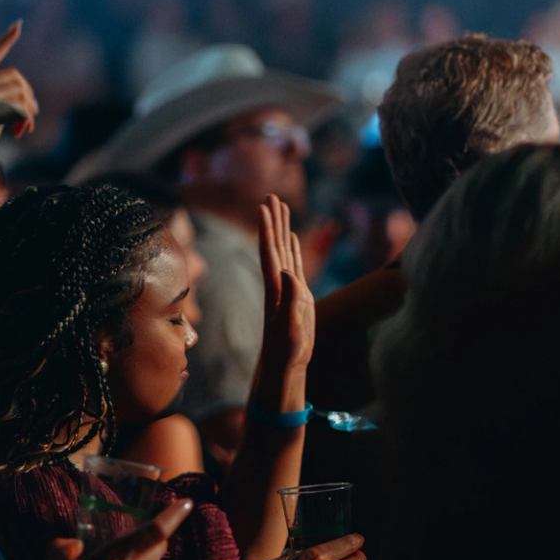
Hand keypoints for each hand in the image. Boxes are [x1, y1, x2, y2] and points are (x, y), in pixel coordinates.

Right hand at [0, 20, 38, 140]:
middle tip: (32, 113)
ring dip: (29, 109)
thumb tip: (29, 99)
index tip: (19, 25)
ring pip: (20, 90)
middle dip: (27, 93)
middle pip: (14, 76)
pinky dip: (26, 119)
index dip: (5, 41)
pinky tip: (21, 132)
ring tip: (25, 126)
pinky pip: (21, 106)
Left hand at [258, 195, 314, 375]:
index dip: (266, 230)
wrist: (284, 365)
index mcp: (276, 289)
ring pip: (284, 249)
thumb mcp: (289, 328)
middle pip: (275, 245)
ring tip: (280, 205)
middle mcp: (279, 284)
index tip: (262, 207)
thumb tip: (288, 273)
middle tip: (271, 195)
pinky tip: (291, 235)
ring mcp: (287, 287)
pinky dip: (292, 246)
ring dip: (281, 227)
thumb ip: (289, 302)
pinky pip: (294, 262)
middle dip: (273, 220)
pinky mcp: (297, 294)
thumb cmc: (286, 351)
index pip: (269, 253)